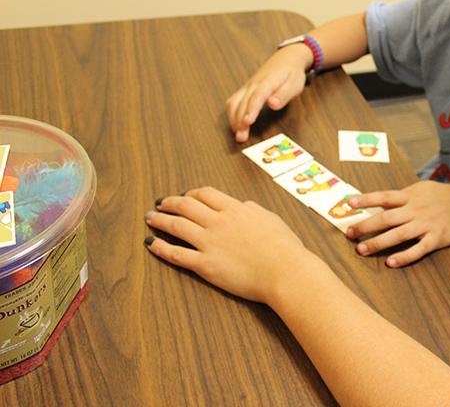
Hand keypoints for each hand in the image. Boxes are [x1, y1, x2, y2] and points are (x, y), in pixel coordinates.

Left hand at [144, 186, 310, 303]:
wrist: (285, 271)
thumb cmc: (284, 246)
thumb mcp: (270, 218)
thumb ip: (252, 209)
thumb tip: (242, 205)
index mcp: (235, 209)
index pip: (205, 194)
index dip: (191, 193)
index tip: (185, 196)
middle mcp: (219, 222)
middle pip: (186, 205)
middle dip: (170, 203)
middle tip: (161, 204)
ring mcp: (210, 243)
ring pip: (177, 226)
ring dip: (160, 220)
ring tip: (150, 218)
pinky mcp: (205, 265)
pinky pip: (176, 254)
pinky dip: (161, 248)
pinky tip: (151, 244)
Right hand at [226, 44, 311, 142]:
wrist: (286, 58)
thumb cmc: (292, 73)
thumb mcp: (294, 84)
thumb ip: (283, 95)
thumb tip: (272, 104)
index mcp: (268, 81)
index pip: (257, 96)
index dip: (251, 110)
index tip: (247, 122)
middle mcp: (254, 84)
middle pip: (243, 102)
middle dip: (240, 120)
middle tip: (241, 137)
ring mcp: (248, 86)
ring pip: (235, 102)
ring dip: (234, 119)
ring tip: (238, 134)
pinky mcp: (245, 89)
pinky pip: (234, 100)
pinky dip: (232, 113)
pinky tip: (235, 124)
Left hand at [345, 181, 449, 267]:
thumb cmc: (444, 196)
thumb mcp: (422, 189)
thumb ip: (403, 196)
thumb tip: (380, 202)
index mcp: (410, 196)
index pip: (384, 197)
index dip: (366, 200)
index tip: (348, 204)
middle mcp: (416, 209)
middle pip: (386, 218)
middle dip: (365, 226)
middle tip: (349, 234)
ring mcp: (426, 224)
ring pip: (398, 234)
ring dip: (378, 243)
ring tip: (362, 250)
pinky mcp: (437, 238)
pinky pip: (418, 249)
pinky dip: (404, 256)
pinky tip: (391, 263)